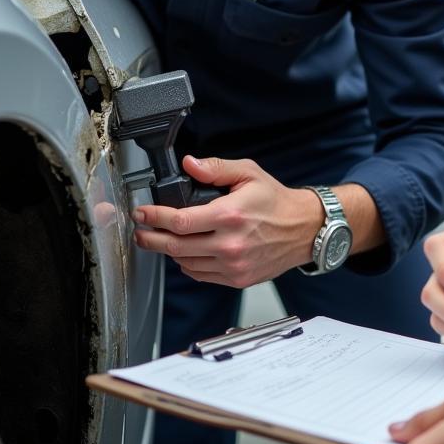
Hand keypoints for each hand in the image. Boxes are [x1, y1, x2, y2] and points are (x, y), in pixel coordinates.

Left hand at [131, 155, 320, 286]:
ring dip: (169, 251)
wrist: (304, 229)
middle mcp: (230, 244)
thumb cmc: (276, 201)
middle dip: (150, 239)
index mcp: (230, 215)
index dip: (155, 218)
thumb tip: (189, 164)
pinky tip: (186, 252)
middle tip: (139, 232)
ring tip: (162, 240)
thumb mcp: (248, 173)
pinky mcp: (237, 279)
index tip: (142, 214)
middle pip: (175, 246)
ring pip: (185, 263)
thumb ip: (216, 168)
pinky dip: (187, 264)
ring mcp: (233, 265)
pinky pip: (201, 275)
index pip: (180, 221)